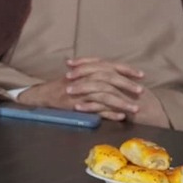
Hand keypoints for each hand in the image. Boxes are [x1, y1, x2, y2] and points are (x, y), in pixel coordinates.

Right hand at [17, 58, 143, 120]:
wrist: (41, 96)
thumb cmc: (62, 86)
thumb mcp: (78, 75)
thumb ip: (94, 72)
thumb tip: (117, 72)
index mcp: (84, 69)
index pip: (108, 65)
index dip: (125, 69)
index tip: (141, 75)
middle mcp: (81, 78)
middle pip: (107, 78)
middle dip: (126, 85)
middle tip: (140, 91)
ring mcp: (78, 93)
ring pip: (104, 95)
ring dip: (121, 102)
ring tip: (135, 109)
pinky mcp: (75, 106)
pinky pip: (95, 110)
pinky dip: (109, 113)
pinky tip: (120, 116)